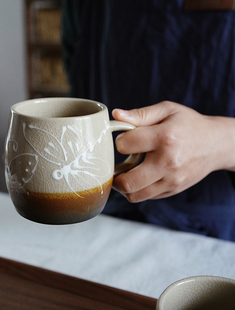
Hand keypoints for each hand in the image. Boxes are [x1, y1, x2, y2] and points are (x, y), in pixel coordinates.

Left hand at [112, 101, 234, 201]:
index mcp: (165, 138)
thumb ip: (140, 114)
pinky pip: (146, 196)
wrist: (216, 144)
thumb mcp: (167, 110)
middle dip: (113, 174)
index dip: (119, 141)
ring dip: (123, 186)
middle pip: (127, 181)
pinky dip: (137, 189)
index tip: (124, 140)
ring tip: (125, 173)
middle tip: (114, 166)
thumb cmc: (189, 124)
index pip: (125, 145)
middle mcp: (168, 162)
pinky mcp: (173, 190)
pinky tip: (139, 176)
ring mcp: (172, 180)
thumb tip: (116, 115)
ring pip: (134, 195)